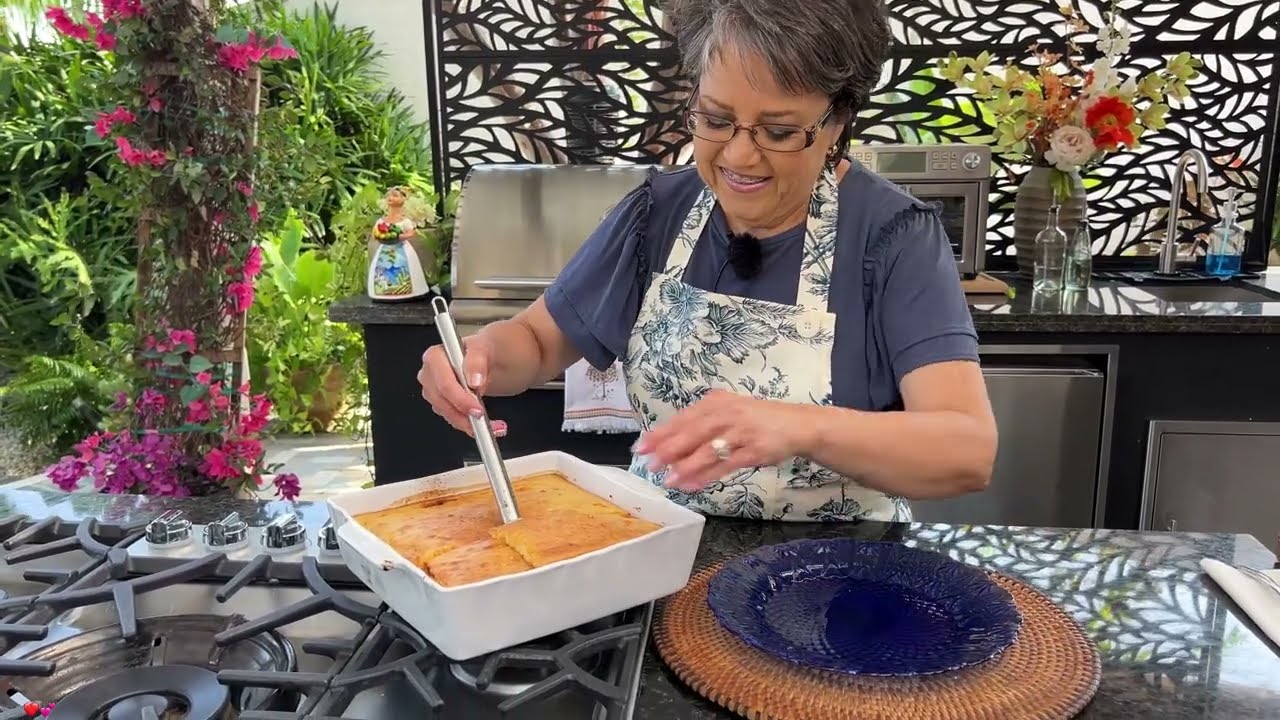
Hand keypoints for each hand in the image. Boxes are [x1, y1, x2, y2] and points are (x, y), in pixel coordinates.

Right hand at [417, 335, 506, 437]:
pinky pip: (452, 417)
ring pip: (445, 412)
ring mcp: (435, 389)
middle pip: (441, 400)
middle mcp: (431, 373)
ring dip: (466, 422)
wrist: (490, 358)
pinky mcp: (443, 402)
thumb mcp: (484, 348)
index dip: (459, 398)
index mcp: (436, 356)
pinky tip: (484, 426)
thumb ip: (477, 361)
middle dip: (462, 412)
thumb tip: (473, 380)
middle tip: (482, 418)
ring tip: (489, 425)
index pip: (443, 382)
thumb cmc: (484, 350)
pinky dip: (468, 424)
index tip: (476, 408)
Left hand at [632, 390, 809, 491]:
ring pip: (707, 451)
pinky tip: (692, 485)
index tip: (641, 446)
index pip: (683, 418)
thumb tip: (669, 445)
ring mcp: (740, 432)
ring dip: (685, 467)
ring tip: (668, 480)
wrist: (795, 425)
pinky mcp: (753, 451)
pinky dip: (707, 476)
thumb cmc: (755, 420)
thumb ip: (702, 425)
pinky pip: (725, 465)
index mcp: (716, 403)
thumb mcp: (728, 413)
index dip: (661, 433)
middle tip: (650, 464)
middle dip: (668, 450)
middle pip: (692, 433)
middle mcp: (726, 414)